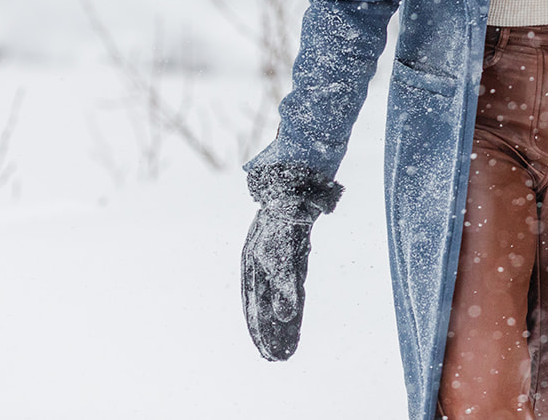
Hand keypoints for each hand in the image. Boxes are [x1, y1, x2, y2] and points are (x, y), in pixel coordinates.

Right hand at [241, 163, 342, 360]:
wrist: (295, 189)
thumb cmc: (285, 222)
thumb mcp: (283, 258)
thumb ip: (285, 288)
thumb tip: (285, 316)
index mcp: (252, 267)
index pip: (255, 309)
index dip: (262, 334)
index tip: (269, 356)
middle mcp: (261, 267)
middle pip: (266, 308)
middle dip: (271, 334)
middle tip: (279, 359)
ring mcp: (277, 261)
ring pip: (279, 300)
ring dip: (283, 323)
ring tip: (288, 347)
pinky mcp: (293, 256)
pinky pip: (292, 286)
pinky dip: (293, 303)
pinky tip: (294, 319)